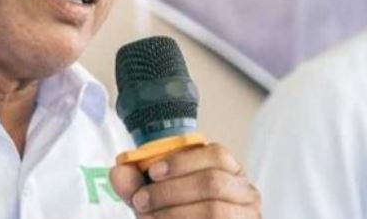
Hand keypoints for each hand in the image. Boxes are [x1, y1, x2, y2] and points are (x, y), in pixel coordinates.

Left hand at [110, 143, 260, 217]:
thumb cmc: (180, 215)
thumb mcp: (158, 197)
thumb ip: (137, 184)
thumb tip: (118, 171)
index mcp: (231, 172)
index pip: (217, 155)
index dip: (183, 162)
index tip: (153, 172)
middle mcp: (247, 193)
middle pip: (212, 183)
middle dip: (170, 192)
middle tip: (140, 202)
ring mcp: (248, 217)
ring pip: (214, 211)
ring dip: (174, 215)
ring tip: (147, 218)